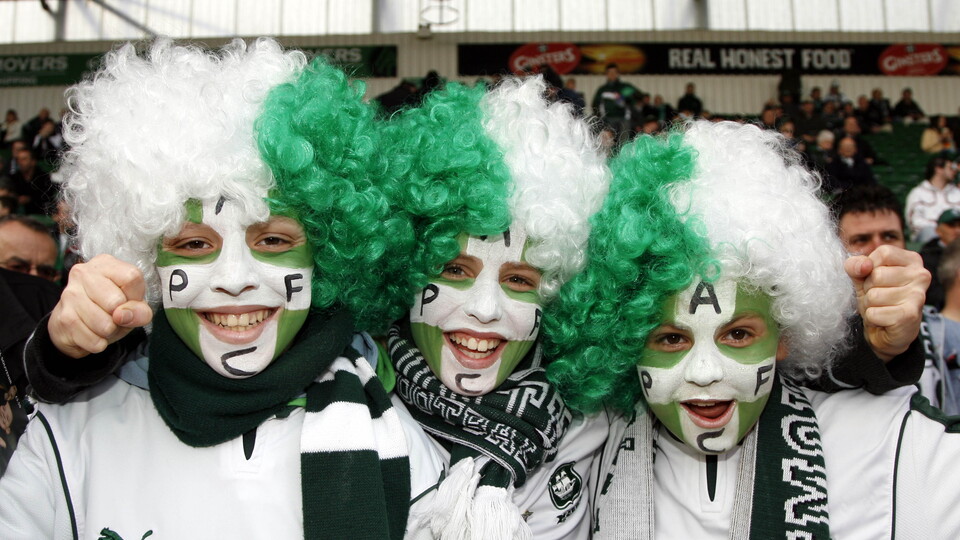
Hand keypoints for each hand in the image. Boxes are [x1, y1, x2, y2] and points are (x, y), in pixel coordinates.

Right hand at [48, 254, 152, 358]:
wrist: (72, 326)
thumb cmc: (108, 309)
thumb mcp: (132, 306)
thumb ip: (140, 310)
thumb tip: (124, 315)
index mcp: (105, 264)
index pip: (131, 277)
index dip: (135, 296)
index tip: (128, 301)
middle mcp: (83, 273)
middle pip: (116, 301)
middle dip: (120, 317)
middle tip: (113, 316)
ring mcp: (69, 295)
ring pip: (105, 324)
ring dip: (109, 332)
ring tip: (103, 325)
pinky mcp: (63, 318)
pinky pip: (93, 340)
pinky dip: (98, 343)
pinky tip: (91, 333)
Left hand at [844, 245, 929, 361]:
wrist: (888, 331)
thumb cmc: (878, 299)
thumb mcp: (863, 277)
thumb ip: (857, 265)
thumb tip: (863, 265)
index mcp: (912, 260)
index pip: (883, 253)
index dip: (870, 267)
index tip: (875, 278)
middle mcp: (921, 275)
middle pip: (877, 274)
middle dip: (868, 288)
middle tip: (878, 297)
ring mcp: (917, 295)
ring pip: (874, 295)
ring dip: (870, 304)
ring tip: (881, 308)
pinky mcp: (910, 315)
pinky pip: (874, 313)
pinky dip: (872, 318)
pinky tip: (884, 319)